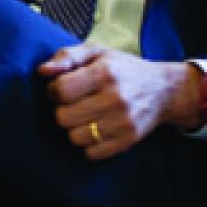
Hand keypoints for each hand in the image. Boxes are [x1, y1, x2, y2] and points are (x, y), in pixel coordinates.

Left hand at [37, 43, 201, 158]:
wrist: (163, 89)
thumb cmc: (122, 69)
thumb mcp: (96, 52)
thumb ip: (67, 57)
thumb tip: (43, 71)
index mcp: (105, 73)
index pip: (61, 91)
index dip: (54, 91)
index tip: (62, 88)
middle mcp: (115, 98)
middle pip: (64, 118)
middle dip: (63, 110)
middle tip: (75, 103)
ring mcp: (123, 122)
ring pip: (75, 138)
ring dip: (75, 128)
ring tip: (86, 116)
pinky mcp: (128, 140)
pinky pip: (91, 153)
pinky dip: (89, 144)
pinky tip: (97, 129)